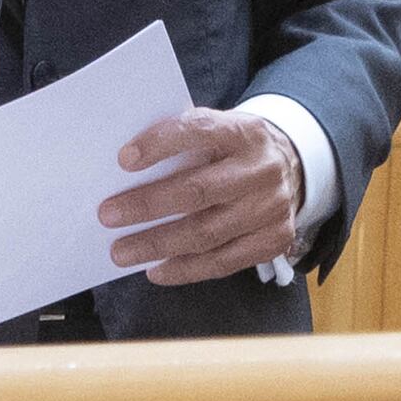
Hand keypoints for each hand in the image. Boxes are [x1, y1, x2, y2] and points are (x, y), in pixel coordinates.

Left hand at [99, 103, 299, 284]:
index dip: (161, 144)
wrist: (292, 168)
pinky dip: (185, 269)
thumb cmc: (234, 151)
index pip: (200, 131)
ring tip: (122, 252)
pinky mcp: (274, 240)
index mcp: (244, 131)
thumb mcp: (219, 132)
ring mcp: (271, 207)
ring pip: (207, 233)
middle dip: (148, 205)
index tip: (124, 160)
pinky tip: (156, 270)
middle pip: (198, 191)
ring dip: (157, 244)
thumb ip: (184, 144)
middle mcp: (262, 169)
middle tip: (108, 215)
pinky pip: (223, 262)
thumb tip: (127, 172)